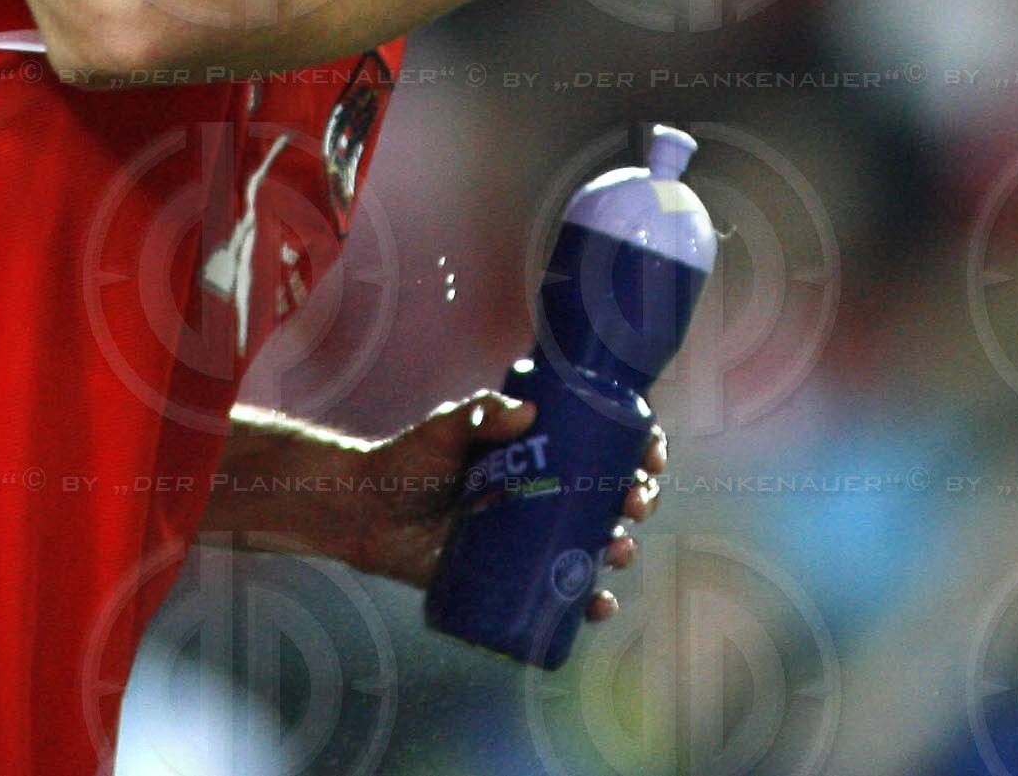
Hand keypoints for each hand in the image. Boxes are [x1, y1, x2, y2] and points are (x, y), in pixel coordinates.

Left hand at [343, 392, 665, 621]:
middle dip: (639, 499)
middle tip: (635, 503)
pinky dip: (588, 603)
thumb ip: (481, 412)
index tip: (651, 452)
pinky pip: (562, 591)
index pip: (605, 444)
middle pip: (612, 495)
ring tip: (620, 550)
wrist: (366, 513)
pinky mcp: (514, 576)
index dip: (640, 448)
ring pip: (596, 543)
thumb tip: (526, 413)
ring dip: (623, 548)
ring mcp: (533, 536)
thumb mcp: (449, 428)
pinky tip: (600, 605)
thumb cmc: (409, 462)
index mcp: (543, 451)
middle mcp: (547, 492)